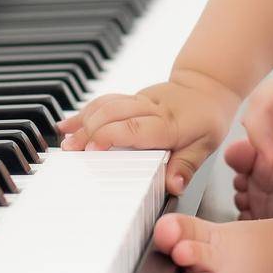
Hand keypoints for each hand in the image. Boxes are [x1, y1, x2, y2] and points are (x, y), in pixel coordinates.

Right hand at [57, 69, 239, 195]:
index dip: (110, 136)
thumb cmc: (205, 118)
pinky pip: (103, 101)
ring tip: (65, 142)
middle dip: (88, 131)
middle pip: (113, 113)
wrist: (206, 86)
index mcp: (168, 123)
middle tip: (71, 151)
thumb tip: (173, 185)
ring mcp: (137, 100)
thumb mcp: (205, 146)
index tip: (92, 150)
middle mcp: (150, 108)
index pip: (135, 127)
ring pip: (105, 104)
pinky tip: (66, 125)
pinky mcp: (129, 98)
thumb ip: (186, 166)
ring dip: (82, 122)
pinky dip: (82, 113)